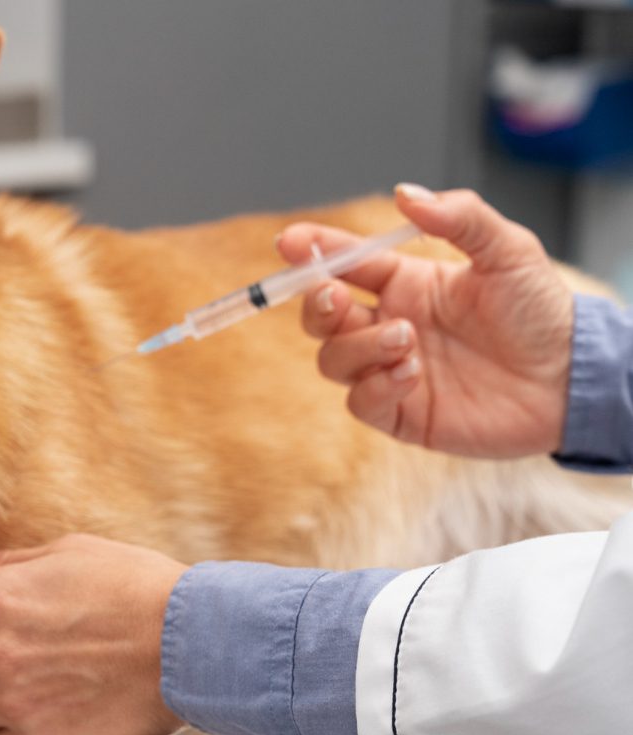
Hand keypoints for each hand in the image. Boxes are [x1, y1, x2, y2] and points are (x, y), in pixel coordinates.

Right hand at [277, 183, 574, 458]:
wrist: (571, 380)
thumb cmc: (542, 314)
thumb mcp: (510, 251)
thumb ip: (459, 218)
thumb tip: (406, 194)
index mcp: (405, 284)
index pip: (345, 264)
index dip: (314, 251)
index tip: (290, 242)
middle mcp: (389, 325)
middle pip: (321, 315)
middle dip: (317, 303)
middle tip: (335, 294)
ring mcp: (390, 370)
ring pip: (333, 358)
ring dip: (359, 345)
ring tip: (407, 339)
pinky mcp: (400, 413)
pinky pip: (360, 401)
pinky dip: (376, 385)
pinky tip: (412, 373)